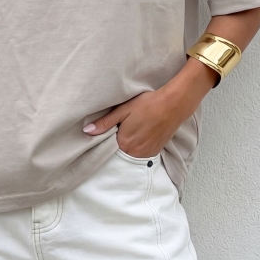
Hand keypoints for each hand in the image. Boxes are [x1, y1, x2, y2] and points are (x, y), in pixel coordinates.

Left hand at [82, 85, 196, 159]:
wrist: (173, 105)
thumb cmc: (147, 104)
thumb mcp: (123, 110)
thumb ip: (105, 123)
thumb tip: (86, 131)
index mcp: (124, 143)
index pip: (109, 147)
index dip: (108, 139)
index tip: (110, 131)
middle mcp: (135, 153)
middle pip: (120, 152)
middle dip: (119, 142)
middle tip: (123, 128)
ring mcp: (147, 154)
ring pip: (131, 153)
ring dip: (130, 146)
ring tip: (134, 130)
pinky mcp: (156, 152)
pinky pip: (142, 154)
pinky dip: (139, 147)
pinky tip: (142, 134)